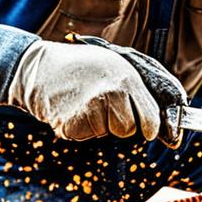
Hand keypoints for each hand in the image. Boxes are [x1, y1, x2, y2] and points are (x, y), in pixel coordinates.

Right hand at [6, 35, 186, 146]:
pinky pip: (88, 135)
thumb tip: (161, 122)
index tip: (148, 130)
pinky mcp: (74, 124)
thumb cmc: (82, 67)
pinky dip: (81, 127)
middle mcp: (114, 93)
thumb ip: (136, 89)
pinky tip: (72, 107)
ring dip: (99, 124)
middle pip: (130, 129)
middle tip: (103, 104)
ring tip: (85, 101)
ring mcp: (94, 109)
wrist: (40, 69)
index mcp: (128, 78)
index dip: (150, 127)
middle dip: (121, 123)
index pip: (151, 118)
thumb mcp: (115, 65)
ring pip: (108, 132)